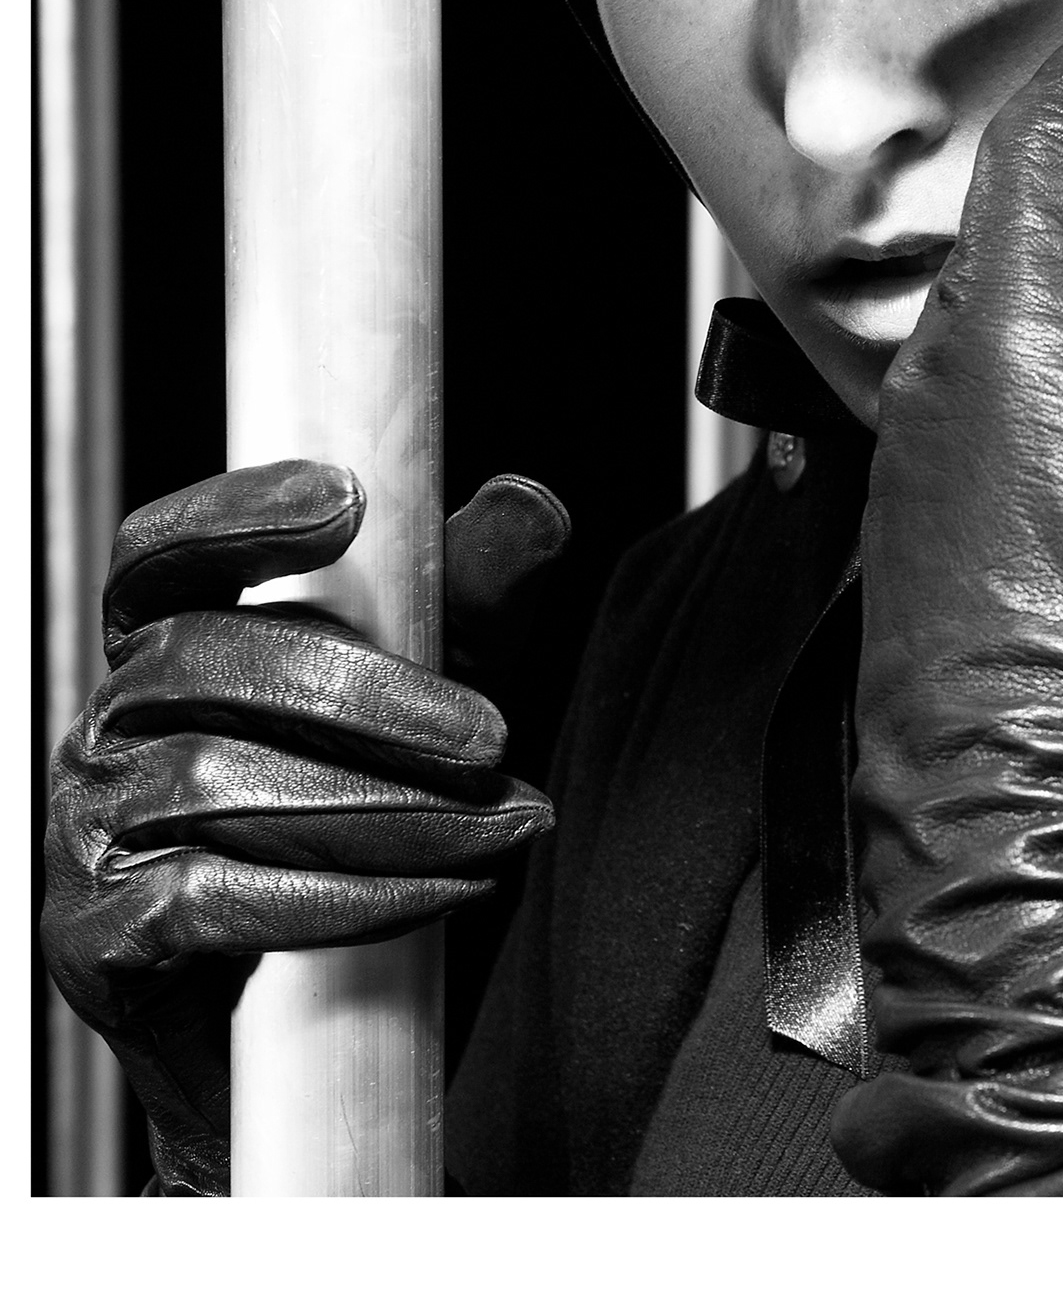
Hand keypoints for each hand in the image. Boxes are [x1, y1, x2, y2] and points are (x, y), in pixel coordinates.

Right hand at [41, 461, 565, 1196]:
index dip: (236, 514)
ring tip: (508, 826)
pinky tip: (450, 890)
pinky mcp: (94, 935)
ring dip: (389, 811)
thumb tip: (535, 504)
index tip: (346, 501)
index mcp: (164, 638)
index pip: (164, 552)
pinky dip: (346, 895)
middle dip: (369, 699)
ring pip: (220, 784)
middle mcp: (105, 720)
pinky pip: (212, 898)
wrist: (301, 1002)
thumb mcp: (429, 684)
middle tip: (491, 737)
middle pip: (211, 664)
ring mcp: (85, 827)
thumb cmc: (359, 800)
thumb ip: (469, 594)